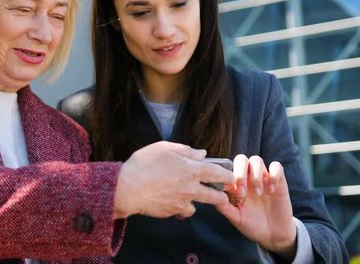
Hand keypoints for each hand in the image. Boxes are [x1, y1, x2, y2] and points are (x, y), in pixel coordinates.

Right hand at [113, 141, 233, 218]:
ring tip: (190, 196)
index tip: (231, 177)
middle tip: (221, 195)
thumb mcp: (164, 148)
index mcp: (192, 169)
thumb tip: (201, 154)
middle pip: (215, 196)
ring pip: (199, 206)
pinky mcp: (172, 212)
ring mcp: (182, 202)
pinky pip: (182, 211)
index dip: (227, 175)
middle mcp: (191, 188)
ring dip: (197, 201)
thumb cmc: (144, 164)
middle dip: (221, 196)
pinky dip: (180, 208)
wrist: (127, 188)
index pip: (218, 173)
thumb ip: (185, 151)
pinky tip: (173, 201)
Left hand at [214, 154, 296, 259]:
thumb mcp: (237, 219)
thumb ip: (225, 208)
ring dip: (256, 175)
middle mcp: (248, 178)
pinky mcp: (279, 181)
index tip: (229, 190)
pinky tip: (271, 190)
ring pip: (256, 160)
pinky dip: (274, 175)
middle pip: (241, 159)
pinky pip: (277, 166)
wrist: (273, 234)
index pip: (227, 169)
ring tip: (258, 193)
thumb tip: (213, 198)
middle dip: (240, 172)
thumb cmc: (251, 225)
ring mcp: (263, 178)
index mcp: (235, 184)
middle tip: (242, 192)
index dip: (226, 176)